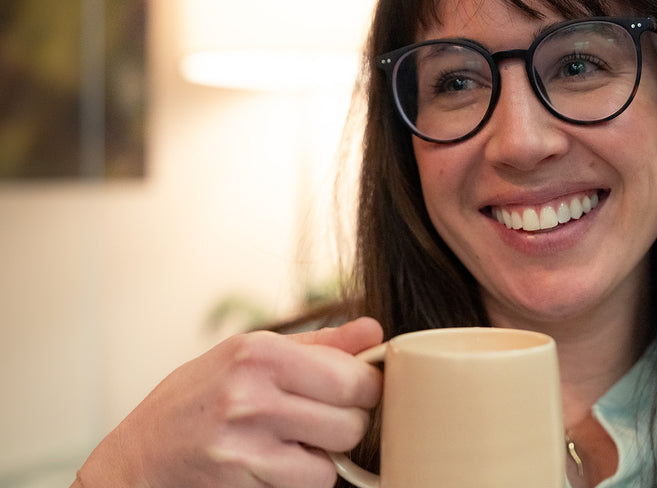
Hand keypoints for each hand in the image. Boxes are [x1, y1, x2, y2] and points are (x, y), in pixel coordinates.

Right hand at [74, 317, 382, 487]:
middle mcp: (250, 393)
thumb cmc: (192, 405)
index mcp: (258, 352)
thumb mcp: (245, 358)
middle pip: (352, 421)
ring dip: (321, 458)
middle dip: (345, 426)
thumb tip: (374, 332)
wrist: (134, 463)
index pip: (353, 376)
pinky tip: (269, 467)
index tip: (354, 393)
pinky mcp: (242, 481)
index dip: (364, 389)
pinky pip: (308, 484)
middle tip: (316, 424)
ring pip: (333, 461)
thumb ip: (318, 346)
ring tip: (287, 444)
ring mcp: (244, 442)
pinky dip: (298, 481)